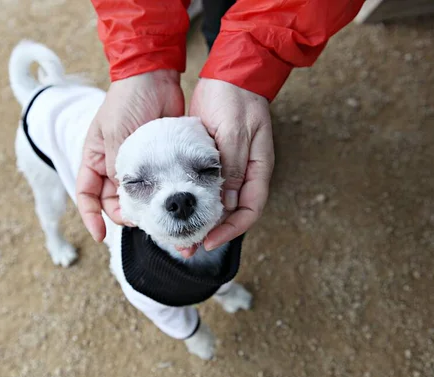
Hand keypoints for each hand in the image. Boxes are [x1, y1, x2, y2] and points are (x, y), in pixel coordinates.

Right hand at [76, 69, 184, 241]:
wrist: (156, 76)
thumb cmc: (127, 100)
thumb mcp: (116, 134)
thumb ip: (117, 166)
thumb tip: (123, 197)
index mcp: (95, 159)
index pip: (87, 195)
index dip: (91, 217)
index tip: (100, 236)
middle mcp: (115, 166)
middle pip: (116, 203)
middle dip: (128, 218)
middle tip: (146, 225)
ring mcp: (139, 165)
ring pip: (142, 198)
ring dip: (151, 212)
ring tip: (164, 221)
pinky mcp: (161, 162)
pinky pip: (161, 186)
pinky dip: (166, 198)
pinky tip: (176, 206)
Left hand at [188, 78, 273, 253]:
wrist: (229, 73)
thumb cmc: (235, 99)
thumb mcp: (234, 132)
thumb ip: (233, 167)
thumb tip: (227, 203)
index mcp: (258, 169)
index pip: (249, 211)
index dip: (231, 230)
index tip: (209, 241)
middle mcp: (245, 174)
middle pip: (231, 213)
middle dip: (211, 232)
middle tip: (187, 246)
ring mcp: (229, 168)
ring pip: (216, 204)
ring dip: (198, 220)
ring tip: (176, 234)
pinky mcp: (212, 162)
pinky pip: (204, 188)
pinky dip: (192, 201)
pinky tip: (175, 207)